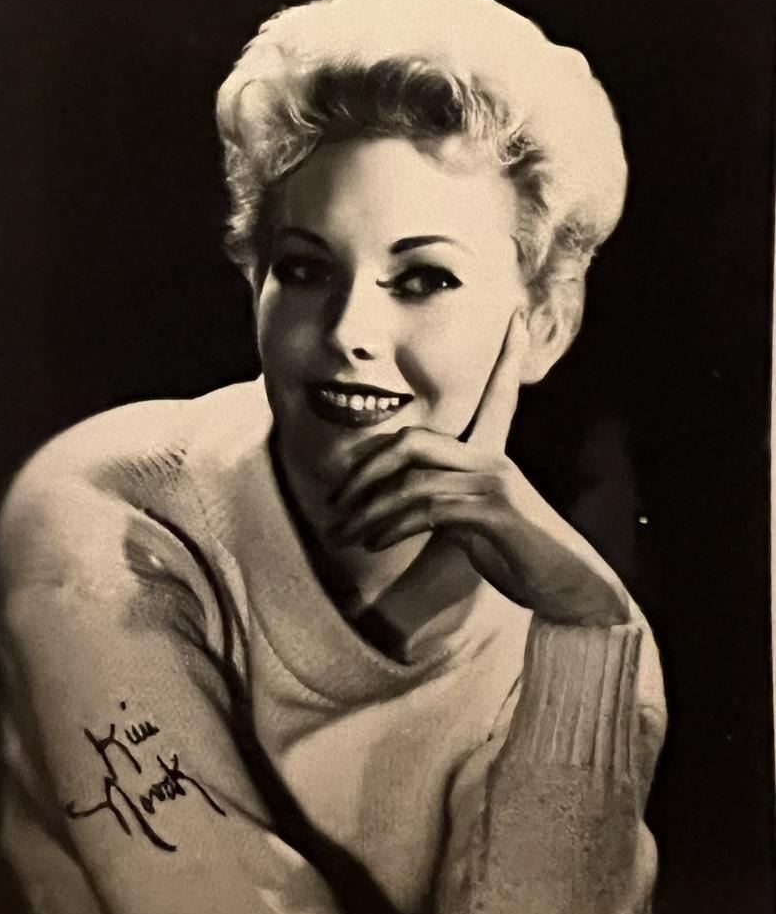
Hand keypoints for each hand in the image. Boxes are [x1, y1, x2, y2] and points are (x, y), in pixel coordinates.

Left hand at [330, 309, 629, 626]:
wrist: (577, 592)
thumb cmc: (525, 559)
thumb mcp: (479, 524)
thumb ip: (447, 503)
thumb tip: (402, 507)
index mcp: (494, 457)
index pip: (500, 397)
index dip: (508, 359)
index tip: (517, 321)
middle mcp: (495, 461)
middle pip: (415, 440)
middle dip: (366, 468)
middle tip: (336, 499)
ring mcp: (496, 484)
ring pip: (412, 482)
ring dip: (367, 510)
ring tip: (343, 533)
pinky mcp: (497, 513)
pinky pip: (429, 511)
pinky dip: (392, 527)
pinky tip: (374, 543)